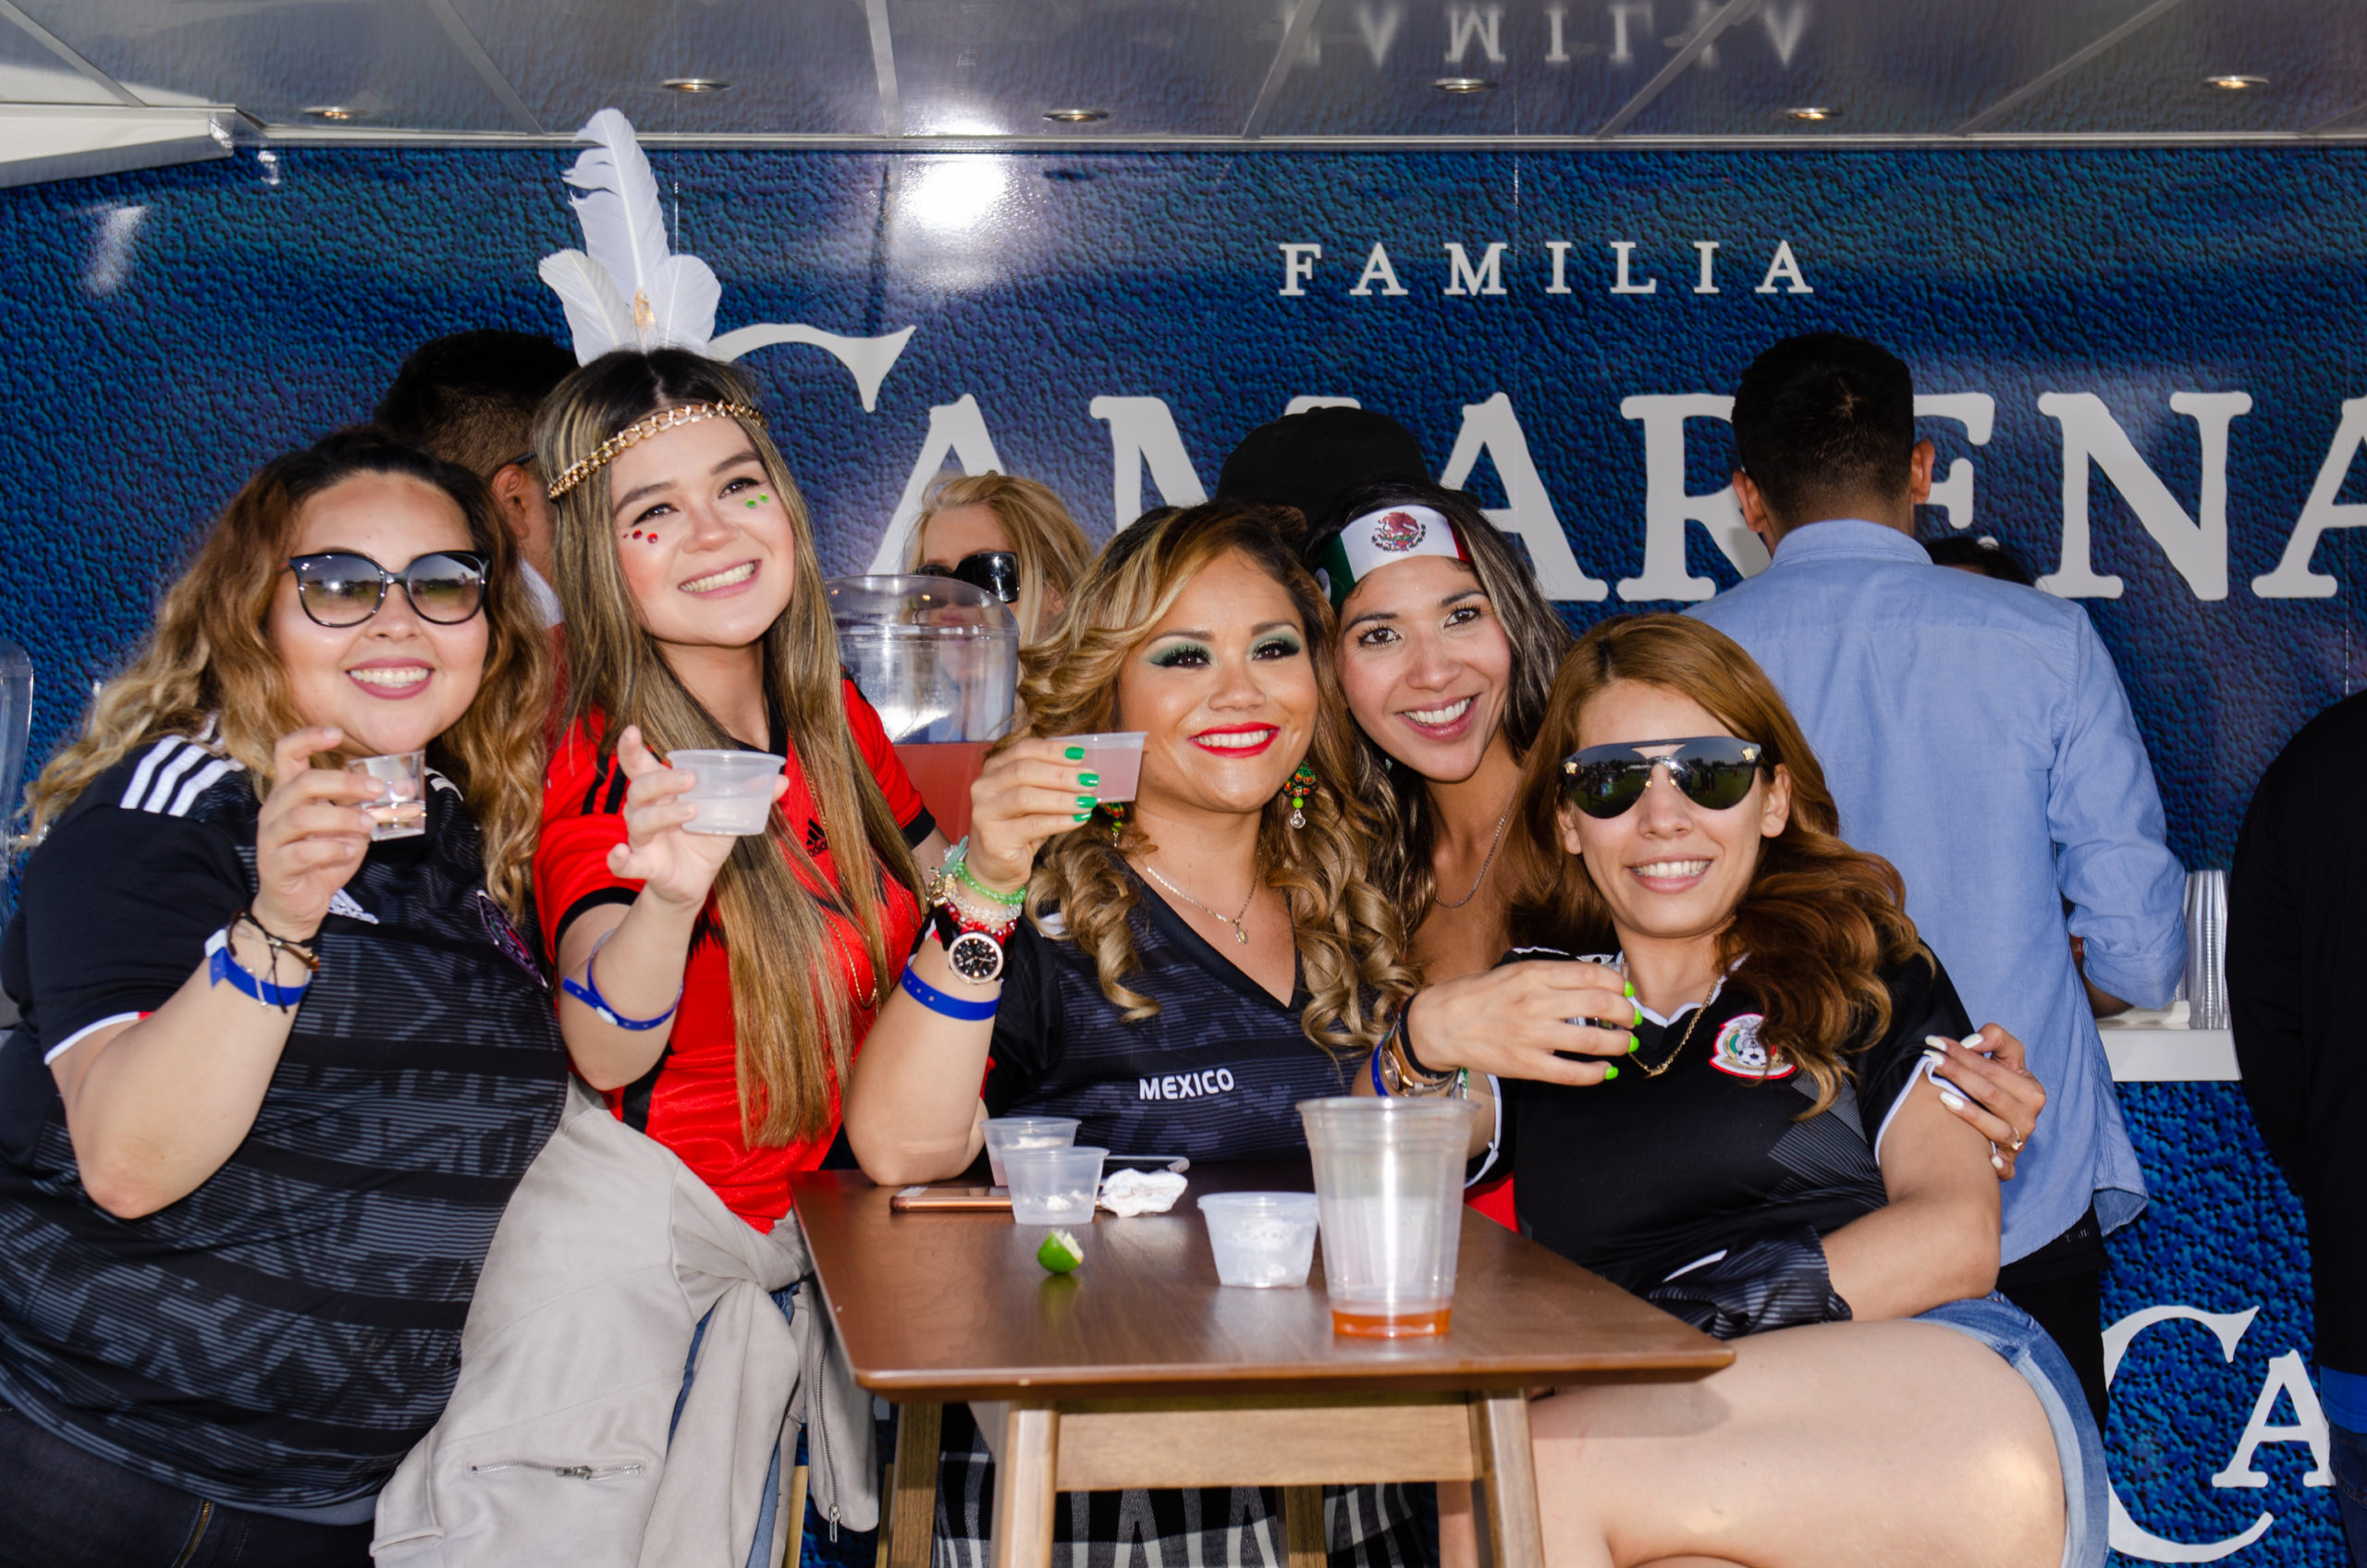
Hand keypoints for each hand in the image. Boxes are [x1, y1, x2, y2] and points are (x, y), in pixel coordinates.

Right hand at [250, 727, 379, 938]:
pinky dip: (330, 850)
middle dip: (344, 782)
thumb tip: (407, 789)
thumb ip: (368, 808)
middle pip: (302, 783)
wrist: (297, 905)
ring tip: (367, 825)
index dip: (309, 738)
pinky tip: (350, 852)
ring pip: (300, 817)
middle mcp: (275, 811)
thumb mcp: (350, 829)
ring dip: (340, 818)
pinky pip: (299, 853)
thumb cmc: (322, 859)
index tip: (338, 733)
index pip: (287, 753)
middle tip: (378, 790)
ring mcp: (271, 839)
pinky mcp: (275, 866)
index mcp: (290, 794)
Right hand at [604, 726, 780, 910]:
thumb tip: (782, 779)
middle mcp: (645, 810)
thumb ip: (751, 795)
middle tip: (691, 778)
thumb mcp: (728, 814)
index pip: (640, 765)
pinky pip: (624, 862)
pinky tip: (619, 853)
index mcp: (662, 792)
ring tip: (692, 811)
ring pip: (639, 820)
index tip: (631, 730)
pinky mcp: (644, 865)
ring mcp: (642, 838)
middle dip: (663, 779)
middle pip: (640, 787)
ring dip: (662, 813)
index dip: (631, 748)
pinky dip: (618, 859)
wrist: (695, 881)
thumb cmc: (704, 838)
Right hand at [964, 737, 1102, 891]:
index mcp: (993, 769)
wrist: (994, 867)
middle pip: (1024, 771)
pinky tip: (1079, 819)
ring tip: (1087, 800)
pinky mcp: (994, 838)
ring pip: (1026, 797)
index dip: (1053, 750)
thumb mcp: (1033, 800)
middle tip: (1090, 779)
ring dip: (1062, 798)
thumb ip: (1049, 783)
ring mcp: (985, 813)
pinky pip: (1033, 825)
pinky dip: (1060, 820)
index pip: (1023, 750)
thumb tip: (1085, 773)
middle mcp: (983, 787)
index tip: (1080, 754)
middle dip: (1061, 774)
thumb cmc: (1018, 828)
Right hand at [1402, 960, 1637, 1087]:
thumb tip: (1598, 982)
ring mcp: (1532, 1036)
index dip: (1619, 984)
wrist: (1441, 1023)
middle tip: (1631, 1019)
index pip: (1594, 975)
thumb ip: (1552, 976)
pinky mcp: (1527, 1065)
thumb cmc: (1479, 995)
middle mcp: (1536, 1002)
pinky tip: (1605, 1070)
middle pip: (1603, 1004)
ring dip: (1620, 1043)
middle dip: (1627, 1013)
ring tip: (1625, 1044)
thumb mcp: (1515, 971)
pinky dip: (1597, 1073)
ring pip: (1595, 1040)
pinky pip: (1573, 1073)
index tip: (1626, 991)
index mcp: (1534, 974)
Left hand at [1924, 1025, 2045, 1179]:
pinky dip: (1999, 1165)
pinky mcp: (2009, 1163)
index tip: (1937, 1043)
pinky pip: (2007, 1168)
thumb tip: (1973, 1040)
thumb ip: (1996, 1038)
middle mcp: (2028, 1118)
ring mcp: (2018, 1142)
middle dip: (1957, 1074)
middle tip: (1930, 1060)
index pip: (1992, 1070)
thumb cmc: (1998, 1085)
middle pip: (1989, 1094)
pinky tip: (1986, 1158)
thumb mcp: (2005, 1058)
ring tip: (1942, 1096)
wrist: (2001, 1119)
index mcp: (2031, 1092)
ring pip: (1996, 1128)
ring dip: (1969, 1113)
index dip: (1963, 1054)